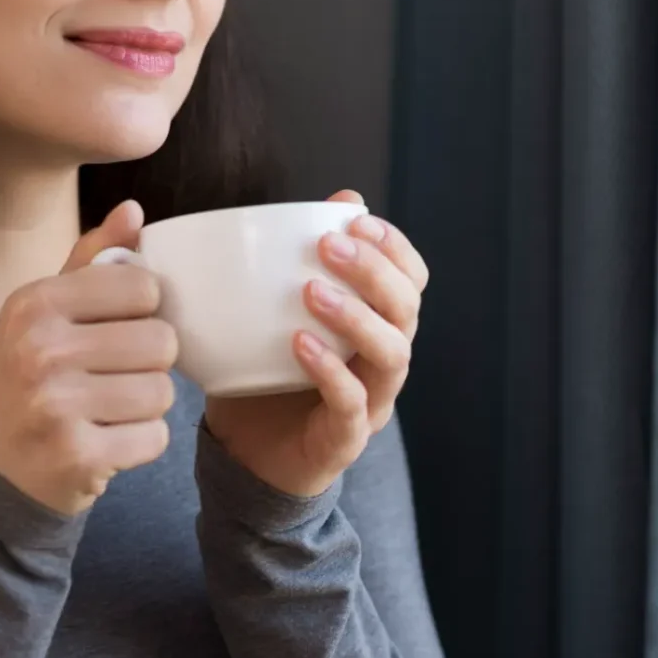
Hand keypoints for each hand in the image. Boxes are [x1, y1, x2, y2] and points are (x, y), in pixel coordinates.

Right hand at [0, 200, 178, 516]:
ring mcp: (56, 404)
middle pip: (161, 340)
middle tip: (112, 377)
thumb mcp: (44, 312)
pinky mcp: (77, 454)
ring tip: (109, 409)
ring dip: (146, 405)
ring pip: (162, 391)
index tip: (116, 328)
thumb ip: (92, 260)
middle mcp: (40, 348)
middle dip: (148, 363)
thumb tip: (133, 210)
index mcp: (35, 302)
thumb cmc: (26, 379)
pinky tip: (107, 440)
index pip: (142, 286)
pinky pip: (154, 438)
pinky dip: (140, 443)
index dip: (142, 310)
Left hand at [203, 190, 428, 498]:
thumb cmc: (266, 372)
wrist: (247, 455)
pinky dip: (330, 372)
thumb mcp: (274, 311)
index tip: (357, 219)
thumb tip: (328, 202)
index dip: (395, 248)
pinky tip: (300, 344)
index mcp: (376, 325)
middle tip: (330, 245)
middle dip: (375, 272)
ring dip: (356, 317)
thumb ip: (297, 262)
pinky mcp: (343, 440)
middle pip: (406, 311)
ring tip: (311, 292)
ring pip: (391, 356)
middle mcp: (383, 362)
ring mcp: (370, 403)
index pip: (410, 280)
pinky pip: (351, 405)